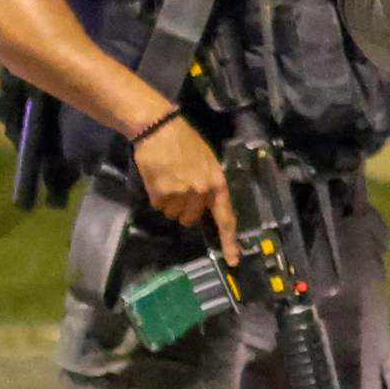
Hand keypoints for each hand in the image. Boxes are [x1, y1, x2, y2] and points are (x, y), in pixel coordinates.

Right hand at [128, 115, 232, 250]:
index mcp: (217, 184)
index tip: (233, 260)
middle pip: (191, 219)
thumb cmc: (185, 141)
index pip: (226, 218)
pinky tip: (158, 179)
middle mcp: (201, 192)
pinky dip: (156, 196)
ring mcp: (181, 194)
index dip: (230, 241)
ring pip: (173, 214)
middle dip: (184, 209)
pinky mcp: (161, 193)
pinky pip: (159, 206)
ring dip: (169, 202)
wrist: (158, 128)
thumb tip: (205, 206)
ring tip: (168, 179)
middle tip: (179, 187)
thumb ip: (209, 184)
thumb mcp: (207, 161)